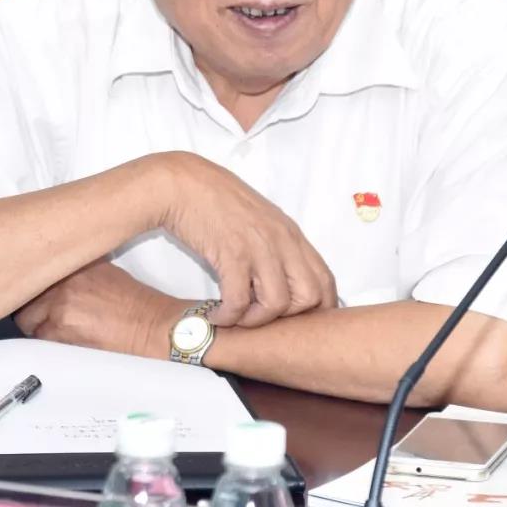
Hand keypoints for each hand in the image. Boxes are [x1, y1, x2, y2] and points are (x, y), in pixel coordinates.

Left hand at [14, 261, 184, 358]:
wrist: (148, 325)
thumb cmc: (133, 301)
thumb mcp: (103, 271)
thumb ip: (75, 271)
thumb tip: (55, 275)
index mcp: (74, 263)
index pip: (35, 272)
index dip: (34, 286)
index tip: (34, 292)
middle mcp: (63, 280)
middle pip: (26, 297)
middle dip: (33, 308)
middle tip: (48, 316)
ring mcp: (59, 305)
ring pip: (29, 321)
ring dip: (40, 327)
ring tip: (62, 330)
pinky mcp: (59, 330)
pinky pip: (41, 339)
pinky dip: (50, 342)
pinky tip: (69, 340)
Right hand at [153, 152, 336, 329]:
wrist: (181, 183)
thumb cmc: (216, 202)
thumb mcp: (259, 221)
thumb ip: (276, 246)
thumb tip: (283, 283)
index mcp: (291, 233)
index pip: (325, 280)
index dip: (317, 309)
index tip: (295, 322)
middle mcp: (282, 239)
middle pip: (310, 296)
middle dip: (287, 318)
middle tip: (261, 317)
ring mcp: (259, 246)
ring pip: (277, 303)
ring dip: (255, 320)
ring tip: (235, 316)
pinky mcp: (232, 253)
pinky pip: (239, 302)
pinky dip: (228, 316)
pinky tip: (216, 314)